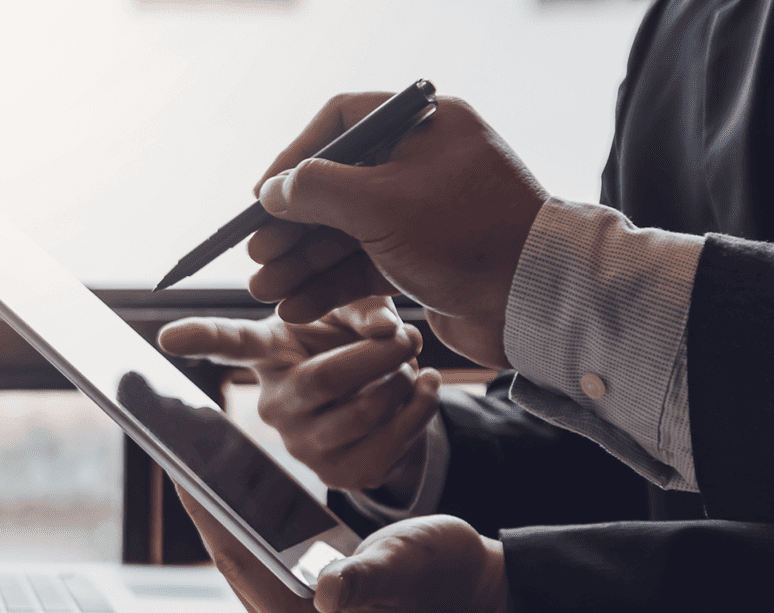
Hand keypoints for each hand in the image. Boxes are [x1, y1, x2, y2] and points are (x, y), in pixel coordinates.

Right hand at [158, 298, 439, 498]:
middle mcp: (274, 406)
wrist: (380, 397)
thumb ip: (365, 308)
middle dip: (378, 355)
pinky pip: (388, 447)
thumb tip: (388, 330)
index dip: (201, 339)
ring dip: (403, 383)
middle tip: (410, 335)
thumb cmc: (353, 346)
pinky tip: (427, 387)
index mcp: (270, 356)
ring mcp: (304, 447)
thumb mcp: (352, 315)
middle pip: (324, 379)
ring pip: (362, 414)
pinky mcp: (339, 476)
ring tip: (414, 363)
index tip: (167, 336)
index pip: (232, 345)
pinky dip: (420, 411)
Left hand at [178, 485, 510, 612]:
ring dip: (223, 516)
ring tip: (199, 467)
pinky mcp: (301, 609)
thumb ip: (366, 578)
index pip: (244, 565)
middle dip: (208, 510)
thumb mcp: (406, 564)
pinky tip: (235, 491)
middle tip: (182, 456)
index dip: (210, 513)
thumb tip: (327, 589)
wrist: (466, 587)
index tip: (183, 467)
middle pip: (236, 564)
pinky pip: (262, 561)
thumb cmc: (444, 573)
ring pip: (244, 561)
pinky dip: (247, 525)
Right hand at [247, 93, 548, 369]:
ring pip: (349, 234)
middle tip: (257, 259)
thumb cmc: (467, 237)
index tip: (260, 198)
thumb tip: (272, 190)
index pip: (338, 126)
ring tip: (265, 292)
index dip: (292, 160)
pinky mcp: (426, 261)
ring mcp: (423, 216)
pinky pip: (368, 267)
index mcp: (420, 127)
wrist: (534, 302)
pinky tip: (299, 307)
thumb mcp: (381, 204)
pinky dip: (335, 286)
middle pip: (338, 188)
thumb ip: (318, 191)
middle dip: (292, 228)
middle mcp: (421, 166)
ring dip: (305, 264)